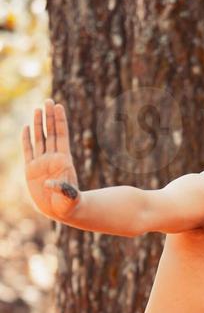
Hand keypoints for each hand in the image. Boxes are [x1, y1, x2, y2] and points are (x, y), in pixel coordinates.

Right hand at [22, 99, 79, 220]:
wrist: (60, 211)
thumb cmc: (69, 204)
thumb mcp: (69, 197)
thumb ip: (63, 189)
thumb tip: (51, 184)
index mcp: (63, 161)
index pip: (61, 136)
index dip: (60, 121)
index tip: (59, 106)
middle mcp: (52, 158)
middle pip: (51, 133)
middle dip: (49, 117)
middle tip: (48, 101)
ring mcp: (41, 162)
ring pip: (40, 139)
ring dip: (38, 124)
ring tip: (38, 109)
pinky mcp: (31, 169)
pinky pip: (28, 151)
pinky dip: (26, 139)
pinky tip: (26, 127)